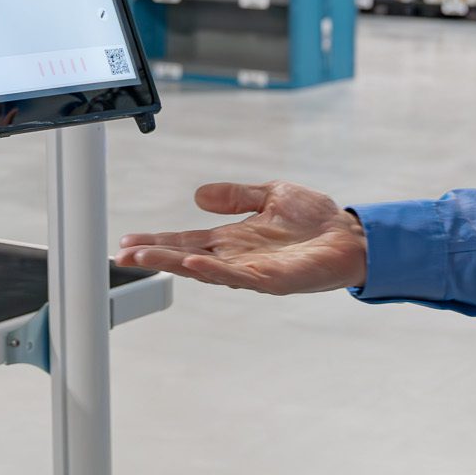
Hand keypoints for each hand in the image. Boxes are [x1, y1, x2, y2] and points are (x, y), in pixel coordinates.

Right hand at [116, 181, 368, 294]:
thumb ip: (235, 196)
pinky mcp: (275, 280)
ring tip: (146, 258)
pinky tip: (194, 264)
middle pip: (187, 257)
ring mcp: (254, 271)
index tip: (127, 242)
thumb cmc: (316, 220)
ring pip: (206, 269)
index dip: (157, 241)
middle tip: (123, 255)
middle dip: (155, 255)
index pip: (187, 240)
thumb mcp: (270, 194)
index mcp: (234, 239)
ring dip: (175, 263)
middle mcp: (238, 257)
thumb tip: (198, 195)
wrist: (352, 236)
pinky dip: (215, 271)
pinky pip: (239, 276)